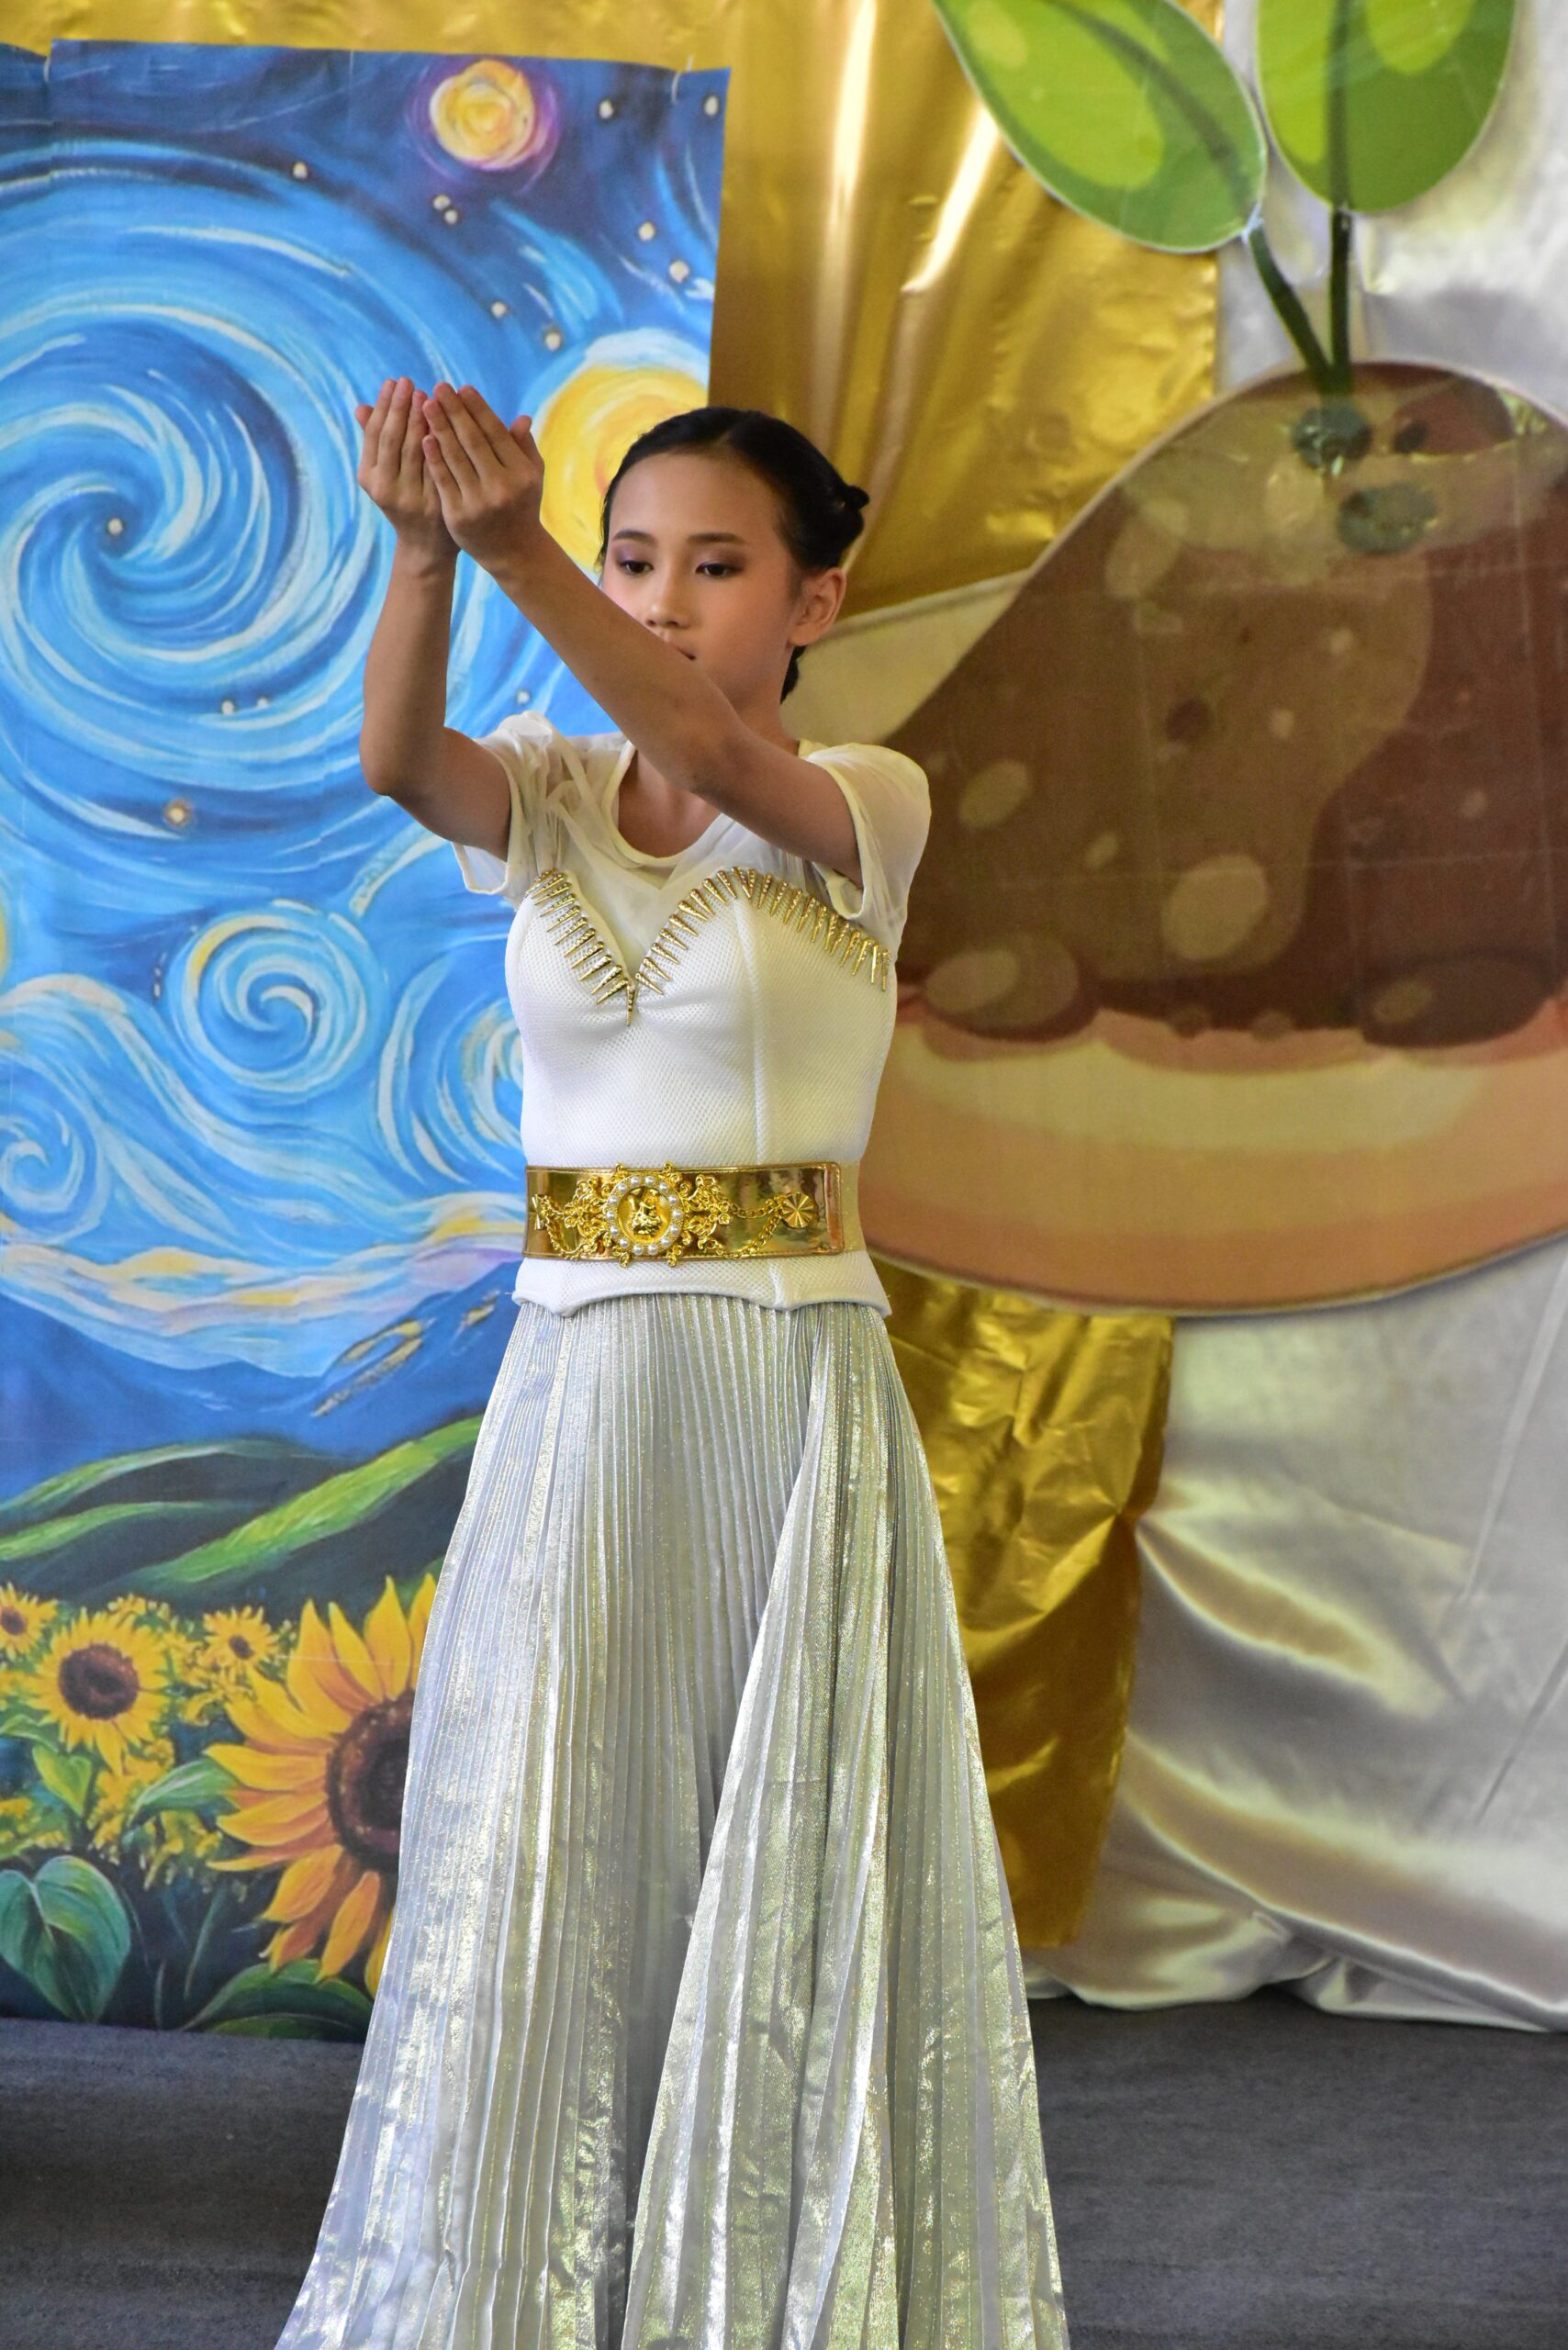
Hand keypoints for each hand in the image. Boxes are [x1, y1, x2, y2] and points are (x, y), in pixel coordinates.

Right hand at [355, 377, 453, 565]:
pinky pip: (439, 466)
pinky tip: (447, 422)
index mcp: (370, 478)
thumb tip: (361, 406)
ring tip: (428, 394)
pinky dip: (441, 443)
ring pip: (416, 451)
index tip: (394, 381)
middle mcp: (386, 489)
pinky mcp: (436, 505)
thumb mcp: (386, 474)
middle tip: (410, 382)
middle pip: (394, 439)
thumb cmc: (407, 499)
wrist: (427, 546)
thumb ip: (376, 441)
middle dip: (401, 407)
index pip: (375, 433)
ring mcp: (411, 499)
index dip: (384, 406)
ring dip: (421, 420)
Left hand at [420, 382, 546, 571]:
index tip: (462, 388)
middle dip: (454, 411)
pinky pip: (442, 480)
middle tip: (438, 387)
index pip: (495, 433)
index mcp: (521, 473)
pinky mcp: (458, 516)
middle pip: (473, 441)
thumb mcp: (531, 477)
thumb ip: (524, 448)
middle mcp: (502, 487)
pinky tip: (423, 437)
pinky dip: (433, 458)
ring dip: (439, 428)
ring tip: (425, 404)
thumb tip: (521, 418)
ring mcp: (479, 503)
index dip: (478, 409)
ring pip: (455, 458)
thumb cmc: (521, 506)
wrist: (514, 553)